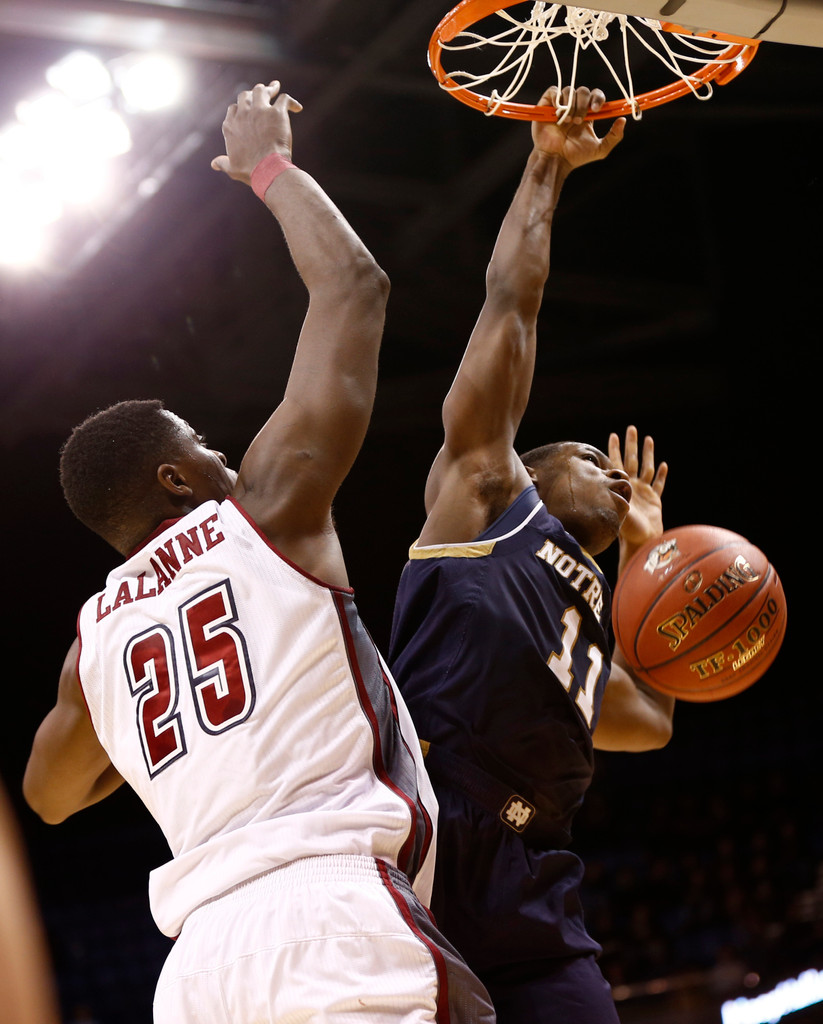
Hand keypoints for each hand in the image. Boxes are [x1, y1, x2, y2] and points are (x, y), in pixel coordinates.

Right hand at [211, 81, 302, 183]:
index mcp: (231, 126)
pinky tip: (297, 108)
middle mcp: (243, 114)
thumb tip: (214, 164)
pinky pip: (284, 99)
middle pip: (245, 95)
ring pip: (261, 90)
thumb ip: (223, 163)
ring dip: (268, 89)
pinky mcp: (277, 113)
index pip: (234, 109)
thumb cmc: (250, 171)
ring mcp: (260, 111)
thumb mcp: (232, 168)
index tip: (248, 111)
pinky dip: (291, 101)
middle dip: (253, 94)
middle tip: (262, 94)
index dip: (241, 108)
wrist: (267, 169)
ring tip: (274, 89)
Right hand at [532, 86, 624, 171]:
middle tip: (579, 122)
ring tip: (567, 122)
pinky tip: (558, 114)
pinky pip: (554, 91)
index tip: (596, 110)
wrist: (556, 160)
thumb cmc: (576, 157)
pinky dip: (558, 99)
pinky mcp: (547, 104)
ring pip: (570, 90)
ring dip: (571, 106)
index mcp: (588, 114)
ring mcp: (561, 105)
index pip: (596, 96)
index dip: (598, 98)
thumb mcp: (600, 150)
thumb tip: (623, 119)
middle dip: (583, 105)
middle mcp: (575, 107)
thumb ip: (614, 136)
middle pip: (584, 91)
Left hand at [608, 425, 666, 556]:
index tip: (613, 436)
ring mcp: (644, 492)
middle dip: (631, 445)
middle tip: (631, 428)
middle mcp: (632, 487)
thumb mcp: (620, 509)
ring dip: (648, 454)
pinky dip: (662, 476)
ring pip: (647, 468)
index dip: (615, 450)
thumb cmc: (627, 529)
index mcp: (622, 487)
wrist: (641, 543)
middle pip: (632, 460)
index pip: (617, 463)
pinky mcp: (655, 500)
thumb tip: (608, 483)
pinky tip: (665, 465)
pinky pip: (659, 485)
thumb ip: (616, 496)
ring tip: (649, 439)